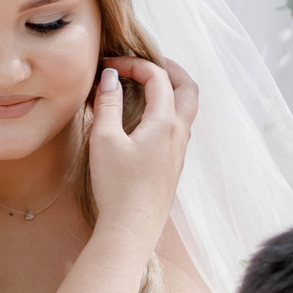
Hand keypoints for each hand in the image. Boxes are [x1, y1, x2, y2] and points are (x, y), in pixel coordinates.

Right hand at [86, 55, 196, 246]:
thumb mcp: (104, 140)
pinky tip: (145, 118)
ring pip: (186, 109)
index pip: (158, 77)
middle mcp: (179, 133)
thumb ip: (107, 104)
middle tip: (145, 64)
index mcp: (165, 122)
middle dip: (169, 69)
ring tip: (145, 87)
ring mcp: (179, 150)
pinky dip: (167, 110)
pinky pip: (178, 126)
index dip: (134, 64)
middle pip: (188, 88)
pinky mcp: (173, 165)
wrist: (132, 228)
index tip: (110, 66)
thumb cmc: (117, 186)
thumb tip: (109, 78)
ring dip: (171, 90)